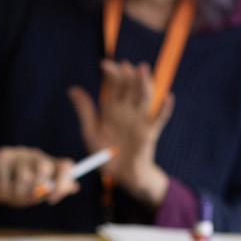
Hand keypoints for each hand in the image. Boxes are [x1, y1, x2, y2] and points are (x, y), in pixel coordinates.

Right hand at [0, 147, 82, 208]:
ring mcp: (18, 154)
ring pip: (25, 176)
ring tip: (10, 194)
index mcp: (45, 163)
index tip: (52, 199)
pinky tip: (0, 187)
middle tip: (26, 197)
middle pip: (44, 167)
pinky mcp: (3, 156)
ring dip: (17, 192)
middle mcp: (34, 154)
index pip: (64, 166)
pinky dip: (4, 190)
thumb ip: (52, 189)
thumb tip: (75, 186)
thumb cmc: (12, 189)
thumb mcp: (34, 193)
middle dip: (36, 188)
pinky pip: (8, 178)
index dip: (62, 183)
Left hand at [68, 60, 174, 206]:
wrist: (121, 175)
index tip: (104, 65)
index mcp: (112, 108)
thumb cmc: (106, 155)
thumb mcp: (91, 132)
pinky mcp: (150, 132)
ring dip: (144, 83)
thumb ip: (85, 111)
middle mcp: (127, 110)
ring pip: (144, 96)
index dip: (111, 73)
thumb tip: (72, 89)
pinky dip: (165, 108)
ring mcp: (140, 119)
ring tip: (142, 69)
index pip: (114, 84)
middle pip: (130, 86)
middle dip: (128, 75)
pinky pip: (159, 118)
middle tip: (125, 65)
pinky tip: (168, 97)